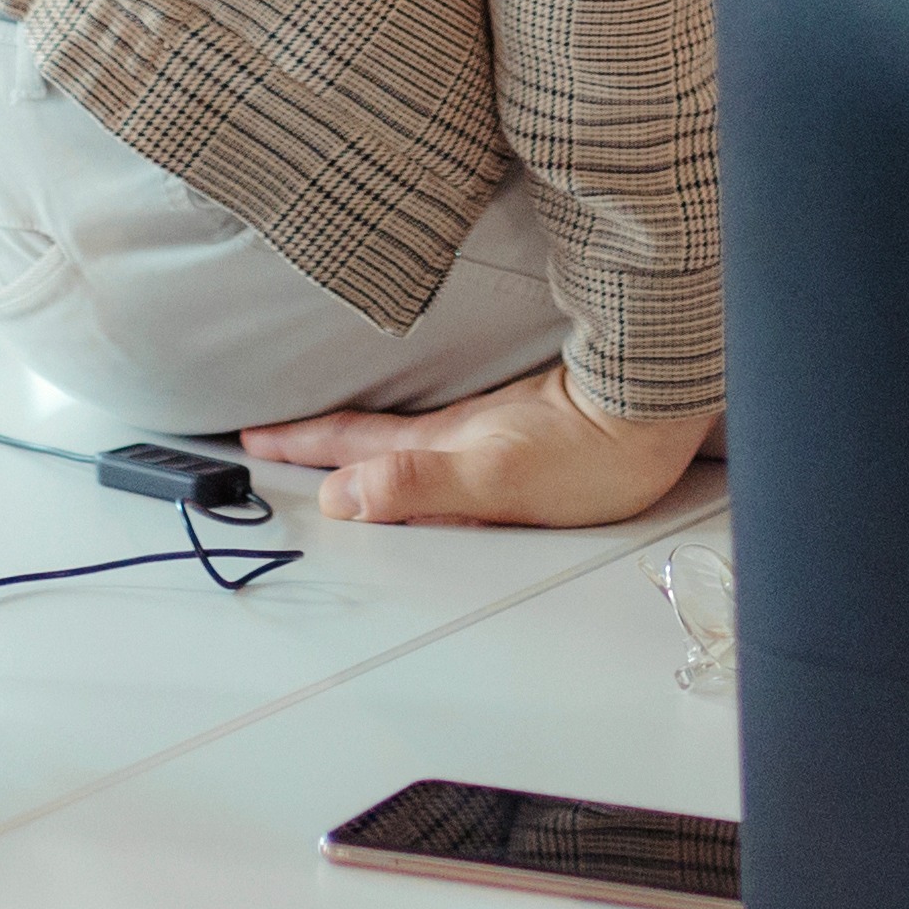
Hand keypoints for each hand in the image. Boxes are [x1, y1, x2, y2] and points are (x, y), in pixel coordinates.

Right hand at [248, 367, 716, 529]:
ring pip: (405, 426)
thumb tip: (343, 496)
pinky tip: (427, 441)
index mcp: (439, 442)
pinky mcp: (522, 426)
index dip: (300, 445)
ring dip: (358, 432)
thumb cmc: (591, 452)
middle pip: (369, 430)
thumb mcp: (495, 480)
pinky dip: (411, 435)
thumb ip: (418, 487)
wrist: (656, 413)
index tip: (251, 439)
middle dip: (313, 434)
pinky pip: (446, 431)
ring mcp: (489, 424)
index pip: (351, 444)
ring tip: (329, 437)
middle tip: (267, 435)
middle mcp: (457, 428)